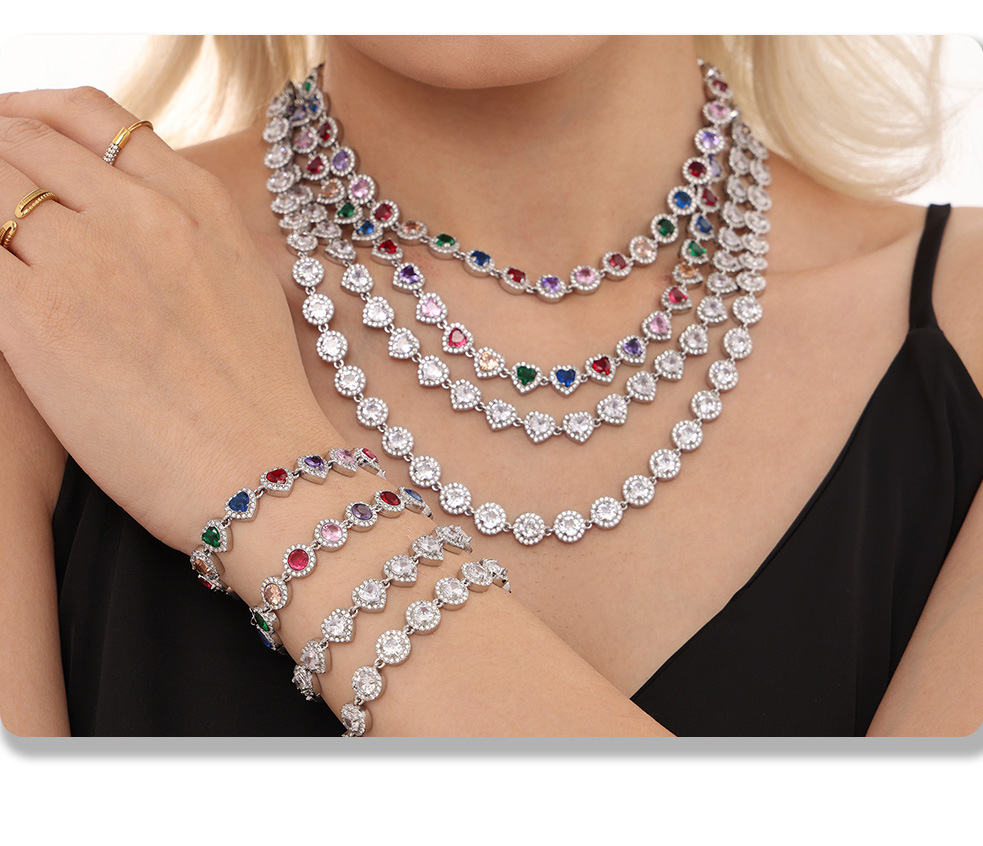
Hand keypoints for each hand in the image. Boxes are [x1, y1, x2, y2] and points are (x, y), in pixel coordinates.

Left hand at [0, 87, 335, 551]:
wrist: (262, 468)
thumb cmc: (259, 396)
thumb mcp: (248, 284)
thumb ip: (192, 232)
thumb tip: (139, 213)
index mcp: (196, 201)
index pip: (92, 116)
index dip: (35, 115)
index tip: (13, 136)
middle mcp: (139, 213)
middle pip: (24, 141)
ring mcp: (84, 258)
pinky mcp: (34, 316)